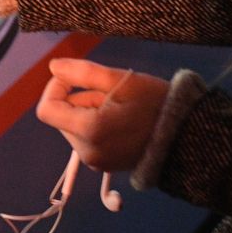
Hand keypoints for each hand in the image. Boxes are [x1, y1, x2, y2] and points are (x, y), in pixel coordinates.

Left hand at [35, 59, 170, 172]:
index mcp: (89, 131)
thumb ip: (83, 73)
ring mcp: (95, 162)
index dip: (55, 88)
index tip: (75, 78)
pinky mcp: (104, 165)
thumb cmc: (155, 103)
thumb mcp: (121, 81)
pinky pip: (87, 140)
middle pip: (63, 117)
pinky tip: (122, 121)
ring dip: (89, 111)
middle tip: (112, 93)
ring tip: (120, 107)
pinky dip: (96, 126)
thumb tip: (53, 67)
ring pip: (75, 127)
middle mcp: (86, 152)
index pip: (47, 110)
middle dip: (80, 99)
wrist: (185, 136)